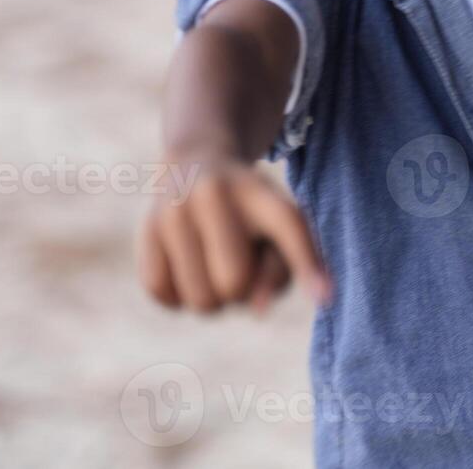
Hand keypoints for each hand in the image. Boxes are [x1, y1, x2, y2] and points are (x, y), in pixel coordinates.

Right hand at [137, 162, 331, 315]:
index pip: (288, 227)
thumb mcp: (279, 227)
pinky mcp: (144, 231)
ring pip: (199, 300)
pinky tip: (185, 265)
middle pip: (234, 284)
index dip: (306, 263)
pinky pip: (163, 295)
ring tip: (212, 262)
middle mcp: (212, 193)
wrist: (194, 164)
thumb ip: (285, 269)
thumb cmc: (250, 211)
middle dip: (241, 290)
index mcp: (258, 190)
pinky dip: (177, 295)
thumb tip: (259, 308)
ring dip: (211, 297)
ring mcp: (172, 210)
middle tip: (238, 262)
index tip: (327, 298)